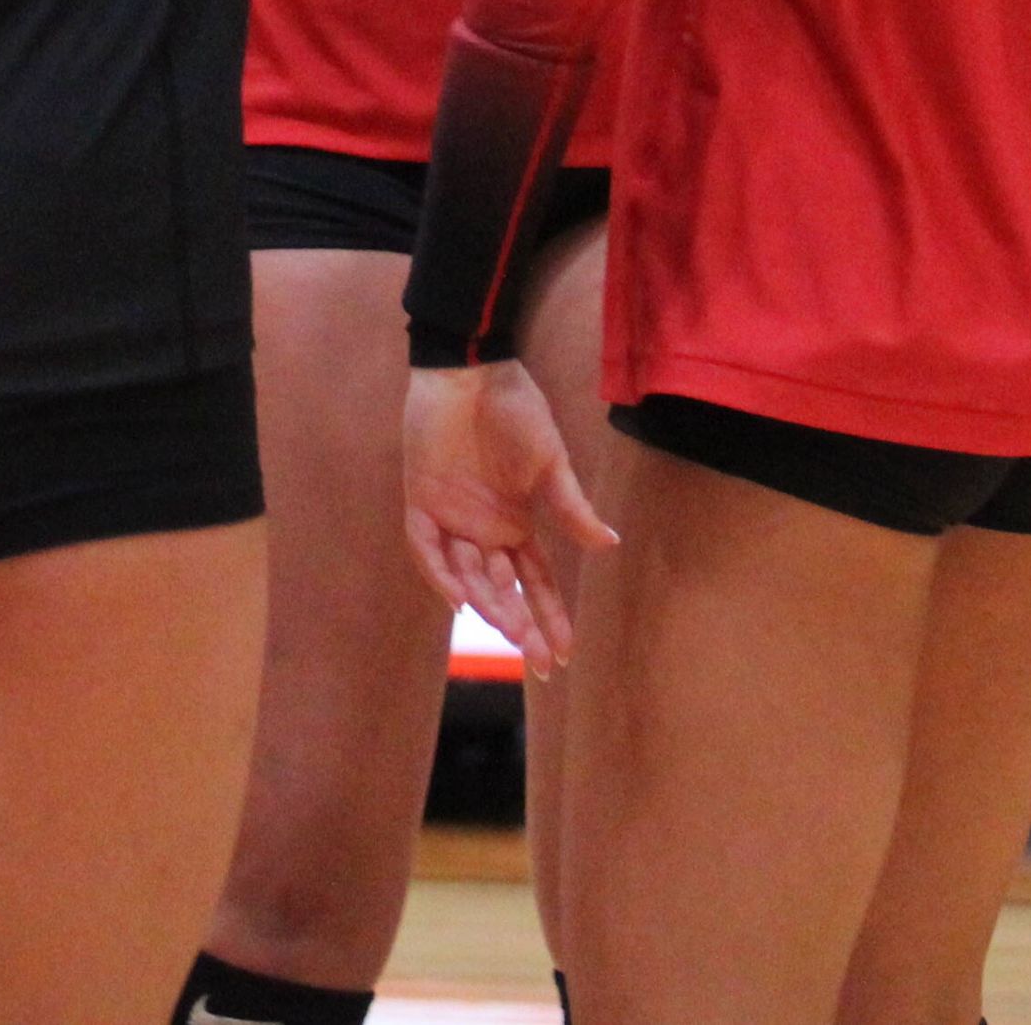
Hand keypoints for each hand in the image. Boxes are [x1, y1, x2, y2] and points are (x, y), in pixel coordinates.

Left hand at [403, 358, 615, 679]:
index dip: (549, 617)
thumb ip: (571, 508)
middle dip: (520, 625)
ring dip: (487, 603)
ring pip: (467, 576)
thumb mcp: (550, 464)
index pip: (536, 583)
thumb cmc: (516, 412)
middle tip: (539, 660)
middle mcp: (484, 531)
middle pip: (503, 590)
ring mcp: (451, 518)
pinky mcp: (421, 499)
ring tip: (509, 629)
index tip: (566, 655)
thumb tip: (610, 545)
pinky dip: (439, 571)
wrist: (474, 370)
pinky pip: (425, 546)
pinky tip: (458, 597)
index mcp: (517, 524)